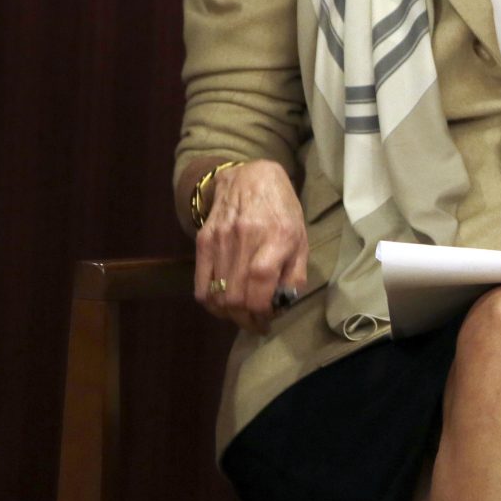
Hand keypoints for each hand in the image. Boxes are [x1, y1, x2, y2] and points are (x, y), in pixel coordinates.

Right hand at [192, 159, 308, 333]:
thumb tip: (282, 305)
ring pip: (217, 295)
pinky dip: (211, 302)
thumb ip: (294, 273)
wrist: (251, 177)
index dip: (262, 311)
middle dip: (246, 319)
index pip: (260, 285)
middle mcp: (246, 239)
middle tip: (255, 323)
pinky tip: (223, 304)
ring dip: (229, 314)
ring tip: (241, 315)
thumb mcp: (300, 238)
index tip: (268, 318)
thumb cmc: (282, 210)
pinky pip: (200, 285)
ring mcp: (220, 240)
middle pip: (236, 297)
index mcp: (277, 238)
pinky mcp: (203, 241)